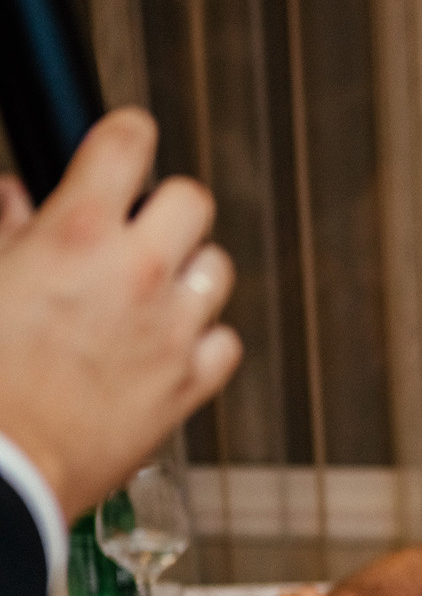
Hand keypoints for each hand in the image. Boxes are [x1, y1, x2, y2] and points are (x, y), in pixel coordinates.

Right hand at [0, 109, 240, 517]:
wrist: (5, 462)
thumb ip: (6, 229)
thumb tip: (16, 198)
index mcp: (77, 233)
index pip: (129, 143)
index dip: (128, 133)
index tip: (126, 139)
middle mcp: (140, 273)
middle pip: (193, 201)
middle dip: (166, 207)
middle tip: (139, 228)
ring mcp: (174, 330)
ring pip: (216, 270)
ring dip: (188, 273)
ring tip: (150, 292)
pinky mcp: (191, 384)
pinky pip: (225, 342)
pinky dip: (202, 340)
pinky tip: (166, 347)